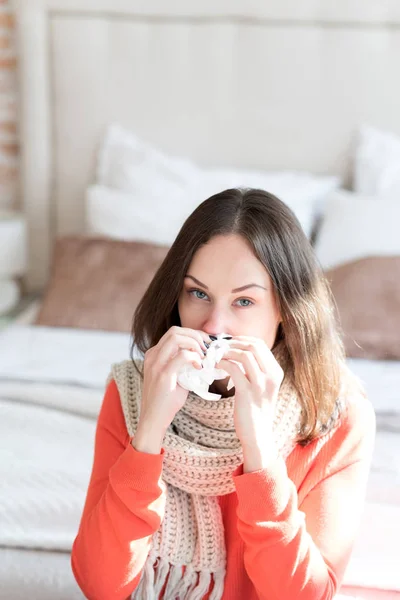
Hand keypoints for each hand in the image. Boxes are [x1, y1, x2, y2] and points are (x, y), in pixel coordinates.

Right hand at [133, 326, 210, 452]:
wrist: (153, 419)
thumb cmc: (166, 400)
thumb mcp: (174, 377)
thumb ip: (183, 364)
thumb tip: (204, 356)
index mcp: (153, 354)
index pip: (174, 333)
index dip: (192, 334)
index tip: (206, 344)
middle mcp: (152, 356)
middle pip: (175, 331)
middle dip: (195, 335)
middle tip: (208, 348)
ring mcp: (155, 364)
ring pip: (177, 338)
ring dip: (195, 344)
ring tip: (204, 356)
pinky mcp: (162, 375)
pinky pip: (182, 356)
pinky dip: (195, 357)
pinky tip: (199, 367)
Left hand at [217, 336, 283, 448]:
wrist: (258, 435)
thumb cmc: (255, 410)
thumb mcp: (261, 386)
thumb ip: (255, 369)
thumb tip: (237, 351)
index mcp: (276, 372)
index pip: (260, 344)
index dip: (242, 340)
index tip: (228, 342)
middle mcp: (272, 376)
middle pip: (253, 346)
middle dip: (234, 343)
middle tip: (219, 347)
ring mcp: (261, 385)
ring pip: (244, 355)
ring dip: (227, 352)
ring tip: (216, 355)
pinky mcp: (247, 393)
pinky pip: (234, 369)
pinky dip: (223, 363)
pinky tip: (216, 366)